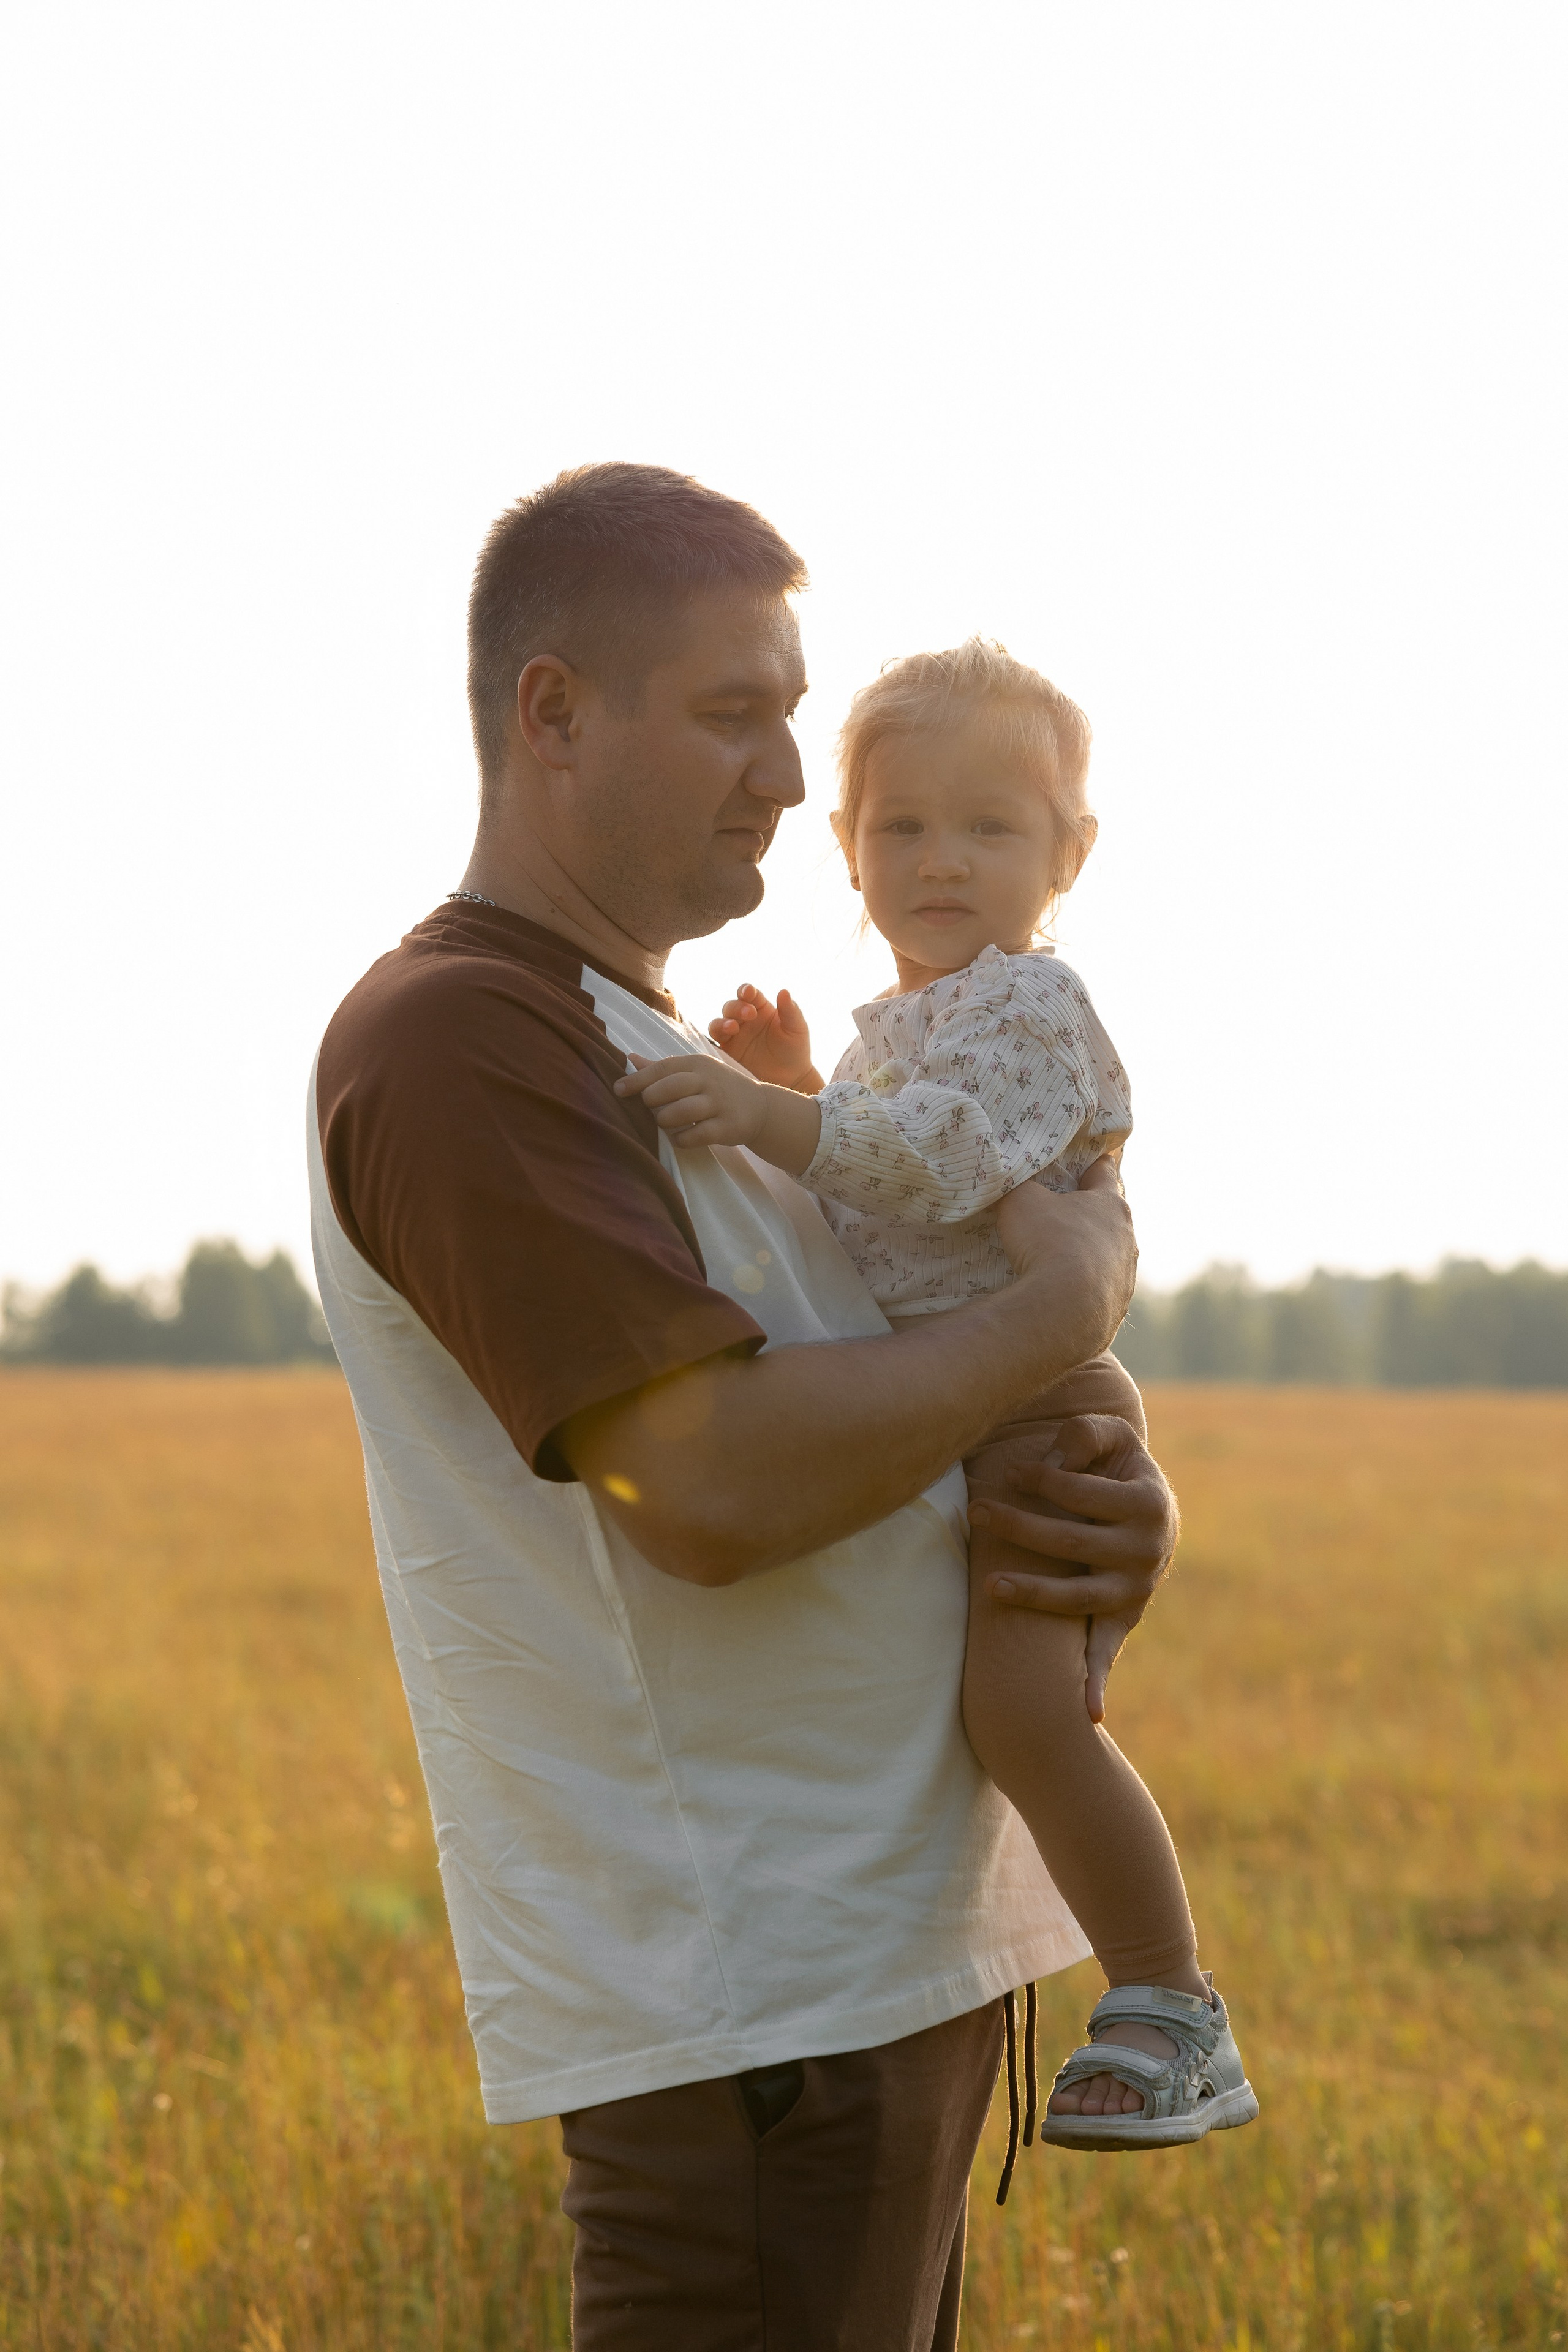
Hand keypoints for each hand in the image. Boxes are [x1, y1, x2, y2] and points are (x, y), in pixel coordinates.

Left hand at [615, 1053, 767, 1147]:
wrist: (760, 1107)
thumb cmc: (718, 1088)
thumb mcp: (695, 1072)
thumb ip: (662, 1068)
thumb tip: (629, 1058)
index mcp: (697, 1064)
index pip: (663, 1068)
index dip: (638, 1079)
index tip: (618, 1089)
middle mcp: (709, 1080)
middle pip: (670, 1087)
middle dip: (651, 1099)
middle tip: (650, 1107)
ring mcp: (719, 1104)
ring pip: (681, 1112)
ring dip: (665, 1120)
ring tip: (664, 1121)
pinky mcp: (727, 1127)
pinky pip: (696, 1135)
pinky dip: (681, 1139)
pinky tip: (679, 1137)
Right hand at [709, 983, 818, 1090]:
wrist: (791, 1079)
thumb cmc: (796, 1049)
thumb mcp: (797, 1028)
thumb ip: (791, 1010)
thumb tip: (783, 991)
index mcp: (760, 1008)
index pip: (749, 994)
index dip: (745, 990)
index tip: (748, 992)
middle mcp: (744, 1020)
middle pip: (731, 1006)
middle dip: (737, 1007)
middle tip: (749, 1014)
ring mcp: (734, 1036)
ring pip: (719, 1023)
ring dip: (722, 1022)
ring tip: (733, 1027)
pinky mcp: (728, 1052)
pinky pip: (715, 1043)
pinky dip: (715, 1039)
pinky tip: (725, 1039)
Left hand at [968, 1414, 1178, 1721]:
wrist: (1147, 1505)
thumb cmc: (1116, 1464)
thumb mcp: (1110, 1435)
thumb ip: (1085, 1434)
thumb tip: (1055, 1456)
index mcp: (1148, 1503)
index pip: (1083, 1494)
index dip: (1042, 1481)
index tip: (1007, 1472)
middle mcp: (1148, 1551)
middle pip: (1072, 1543)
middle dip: (1019, 1527)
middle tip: (975, 1511)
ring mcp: (1135, 1589)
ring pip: (1079, 1598)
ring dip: (1035, 1595)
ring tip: (990, 1588)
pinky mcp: (1123, 1617)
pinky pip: (1107, 1652)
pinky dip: (1098, 1682)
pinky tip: (1088, 1713)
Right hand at [993, 1157, 1136, 1369]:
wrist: (1063, 1310)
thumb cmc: (1046, 1243)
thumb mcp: (1021, 1201)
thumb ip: (1021, 1188)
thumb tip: (1015, 1186)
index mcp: (1110, 1204)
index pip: (1104, 1172)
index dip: (1092, 1163)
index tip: (1087, 1159)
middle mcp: (1126, 1239)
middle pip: (1110, 1217)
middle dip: (1089, 1214)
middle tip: (1064, 1212)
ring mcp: (1125, 1276)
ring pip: (1109, 1257)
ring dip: (1090, 1255)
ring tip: (1062, 1260)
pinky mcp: (1116, 1308)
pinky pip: (1100, 1291)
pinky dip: (1085, 1289)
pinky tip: (1065, 1295)